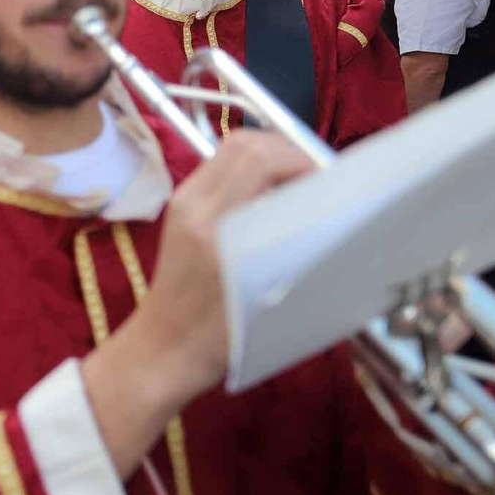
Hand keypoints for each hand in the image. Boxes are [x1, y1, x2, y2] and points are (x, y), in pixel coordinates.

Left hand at [81, 131, 314, 475]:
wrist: (163, 349)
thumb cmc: (219, 339)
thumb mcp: (267, 295)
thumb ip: (293, 245)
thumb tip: (329, 208)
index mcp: (214, 226)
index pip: (259, 160)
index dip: (302, 160)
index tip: (331, 181)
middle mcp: (193, 204)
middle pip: (244, 145)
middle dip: (289, 152)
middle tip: (319, 179)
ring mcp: (183, 202)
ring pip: (231, 151)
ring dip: (271, 158)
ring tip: (301, 185)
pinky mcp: (181, 207)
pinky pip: (221, 169)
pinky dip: (253, 171)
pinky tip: (274, 198)